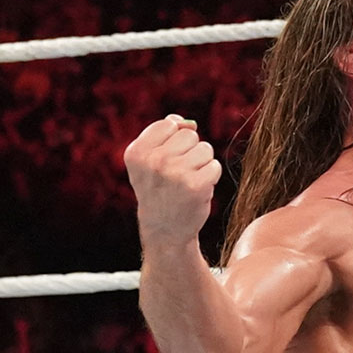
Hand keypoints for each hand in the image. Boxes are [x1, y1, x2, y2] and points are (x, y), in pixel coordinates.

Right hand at [125, 115, 221, 245]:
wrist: (165, 229)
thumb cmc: (159, 189)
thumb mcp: (148, 160)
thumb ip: (163, 134)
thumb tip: (187, 123)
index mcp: (137, 152)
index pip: (169, 125)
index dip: (173, 142)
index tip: (164, 163)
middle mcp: (154, 161)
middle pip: (189, 135)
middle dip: (189, 152)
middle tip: (177, 175)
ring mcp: (175, 173)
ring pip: (204, 149)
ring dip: (201, 164)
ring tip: (187, 181)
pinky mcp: (196, 185)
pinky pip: (214, 165)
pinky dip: (210, 177)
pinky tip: (197, 190)